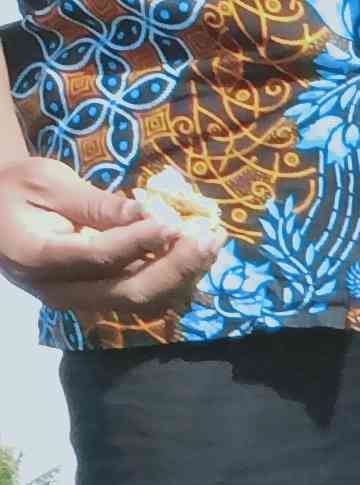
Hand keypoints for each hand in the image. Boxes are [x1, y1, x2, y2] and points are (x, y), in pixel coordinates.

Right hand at [0, 153, 215, 320]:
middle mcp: (58, 290)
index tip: (172, 222)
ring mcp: (80, 301)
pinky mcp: (99, 300)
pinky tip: (196, 254)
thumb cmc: (17, 190)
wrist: (0, 216)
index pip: (96, 258)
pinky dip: (176, 279)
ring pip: (144, 302)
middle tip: (209, 238)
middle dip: (176, 267)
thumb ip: (94, 202)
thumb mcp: (46, 182)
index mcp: (35, 257)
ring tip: (212, 242)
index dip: (138, 242)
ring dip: (185, 275)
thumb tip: (148, 213)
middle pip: (129, 292)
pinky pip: (145, 298)